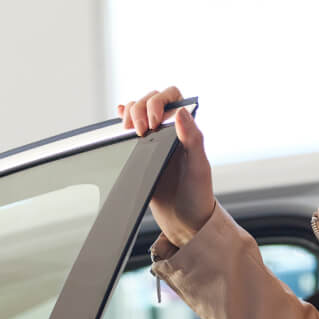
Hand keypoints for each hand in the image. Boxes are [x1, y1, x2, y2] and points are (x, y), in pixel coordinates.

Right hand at [117, 87, 215, 246]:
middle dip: (139, 108)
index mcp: (186, 129)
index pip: (172, 96)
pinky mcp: (141, 152)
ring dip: (130, 113)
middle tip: (140, 132)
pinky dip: (123, 119)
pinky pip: (130, 128)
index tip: (154, 123)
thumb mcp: (199, 168)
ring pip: (137, 111)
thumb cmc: (197, 196)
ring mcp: (154, 140)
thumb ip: (193, 138)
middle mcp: (170, 130)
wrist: (183, 222)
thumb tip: (180, 111)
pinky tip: (119, 119)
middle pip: (150, 99)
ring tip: (129, 130)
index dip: (159, 101)